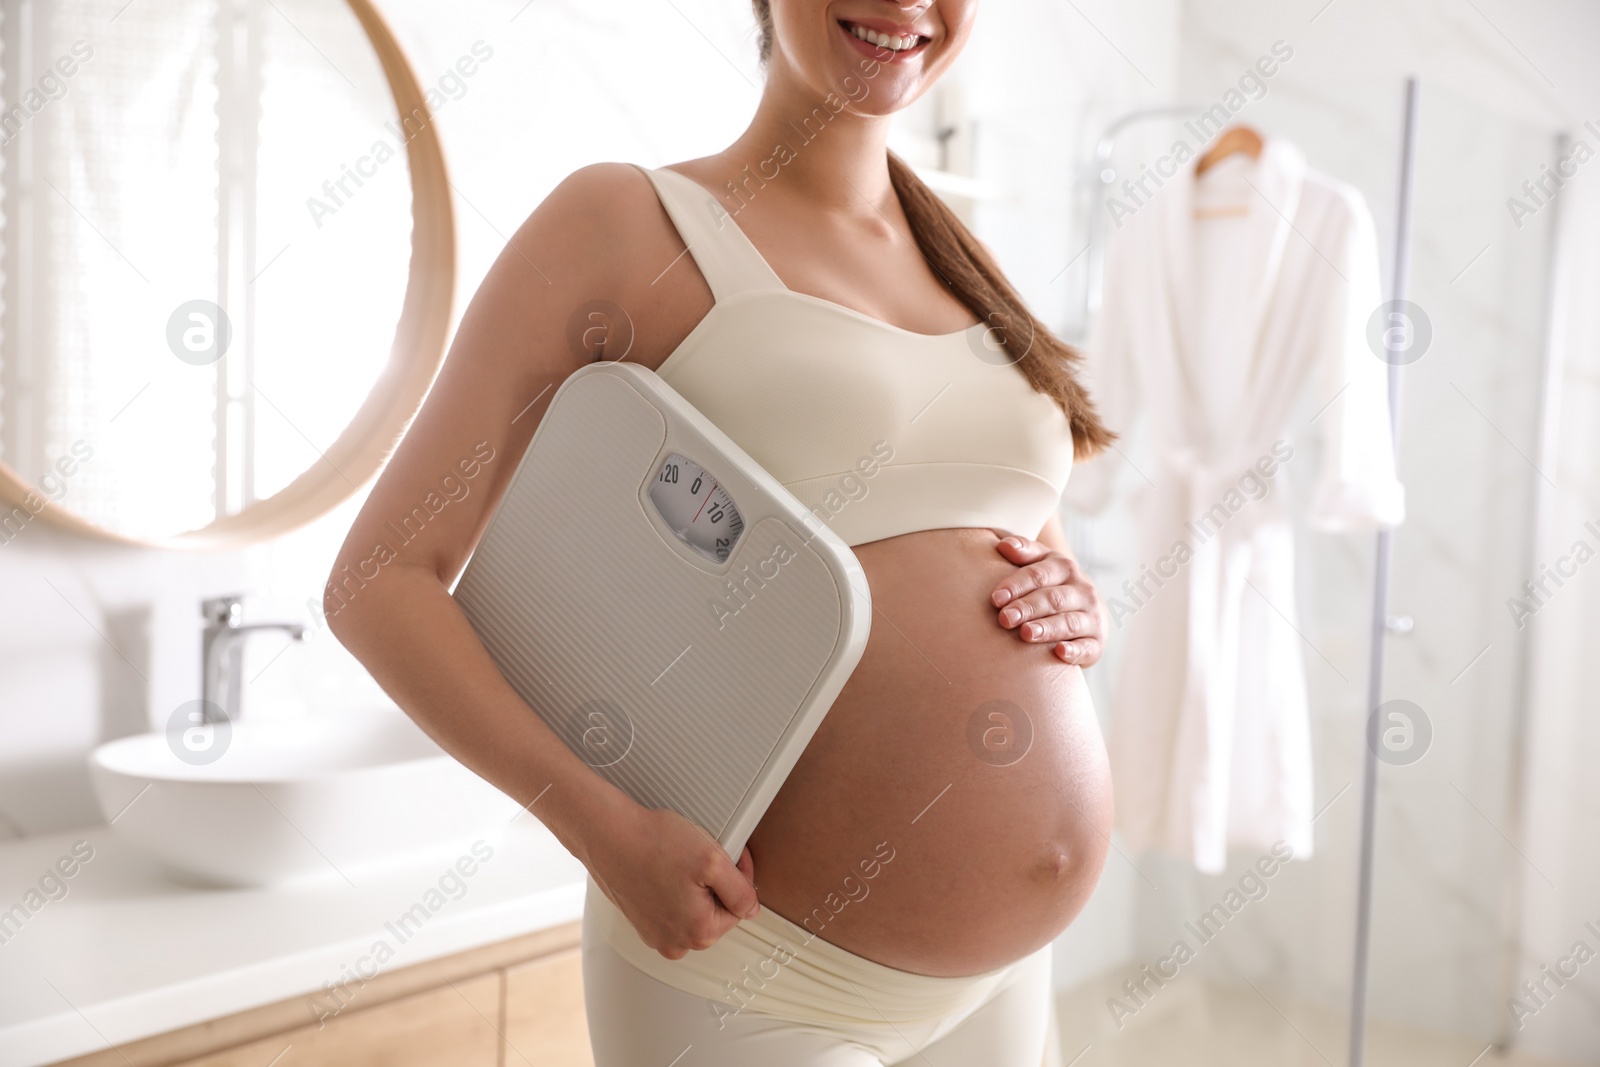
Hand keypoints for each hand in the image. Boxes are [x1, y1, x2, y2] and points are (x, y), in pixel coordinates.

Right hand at [585, 802, 758, 959]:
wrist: (607, 834)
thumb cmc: (652, 844)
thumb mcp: (713, 861)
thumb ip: (741, 891)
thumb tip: (751, 909)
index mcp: (699, 933)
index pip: (740, 907)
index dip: (738, 875)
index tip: (727, 854)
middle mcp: (676, 943)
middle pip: (716, 911)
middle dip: (715, 882)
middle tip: (700, 854)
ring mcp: (655, 935)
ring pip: (694, 909)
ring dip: (693, 886)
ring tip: (678, 860)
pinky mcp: (641, 922)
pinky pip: (670, 908)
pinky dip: (672, 889)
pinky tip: (662, 868)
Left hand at [989, 535, 1105, 666]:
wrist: (1086, 610)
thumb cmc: (1050, 585)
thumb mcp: (1039, 563)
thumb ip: (1023, 551)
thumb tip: (1003, 545)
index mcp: (1065, 568)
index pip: (1039, 574)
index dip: (1017, 585)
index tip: (995, 598)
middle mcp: (1083, 592)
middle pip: (1053, 599)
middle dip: (1028, 608)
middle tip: (1005, 618)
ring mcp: (1092, 618)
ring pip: (1069, 623)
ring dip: (1047, 628)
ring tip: (1026, 633)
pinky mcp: (1096, 643)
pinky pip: (1087, 648)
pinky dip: (1075, 651)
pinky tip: (1059, 652)